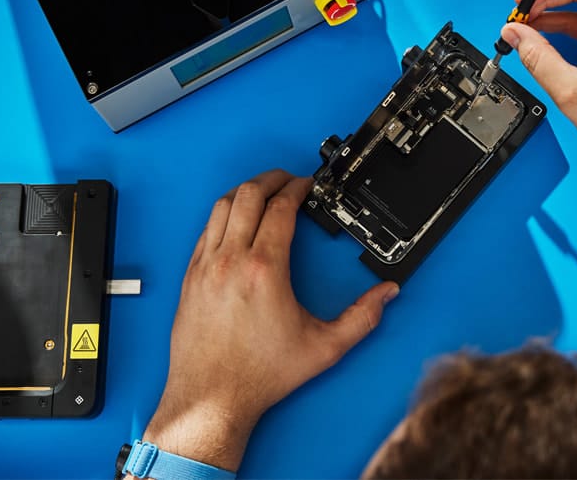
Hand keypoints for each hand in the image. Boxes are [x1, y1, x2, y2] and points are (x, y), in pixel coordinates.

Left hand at [141, 170, 399, 470]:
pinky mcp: (190, 278)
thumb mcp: (324, 348)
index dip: (297, 189)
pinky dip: (222, 216)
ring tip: (261, 191)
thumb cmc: (260, 375)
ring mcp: (205, 267)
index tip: (307, 186)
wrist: (212, 398)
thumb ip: (362, 318)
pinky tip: (234, 222)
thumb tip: (386, 295)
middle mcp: (231, 261)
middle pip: (247, 195)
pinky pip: (204, 231)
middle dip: (271, 179)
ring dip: (243, 192)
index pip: (280, 208)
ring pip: (220, 207)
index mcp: (264, 269)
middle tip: (287, 180)